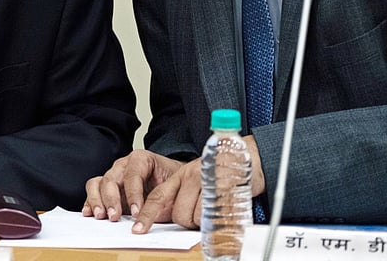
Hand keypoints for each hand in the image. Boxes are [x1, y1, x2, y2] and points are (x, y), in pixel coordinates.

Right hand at [83, 149, 184, 222]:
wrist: (173, 184)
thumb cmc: (172, 183)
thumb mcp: (173, 186)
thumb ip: (164, 196)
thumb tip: (156, 214)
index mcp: (141, 159)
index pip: (132, 174)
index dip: (133, 194)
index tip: (138, 213)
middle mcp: (123, 165)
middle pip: (111, 179)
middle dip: (111, 199)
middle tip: (115, 217)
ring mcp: (113, 176)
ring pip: (98, 183)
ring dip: (97, 200)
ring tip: (101, 216)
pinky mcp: (106, 189)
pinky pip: (93, 191)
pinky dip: (90, 202)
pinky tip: (89, 212)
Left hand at [127, 136, 265, 233]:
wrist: (247, 158)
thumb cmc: (221, 172)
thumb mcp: (196, 178)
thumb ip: (183, 194)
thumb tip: (172, 216)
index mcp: (181, 175)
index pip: (158, 196)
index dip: (147, 215)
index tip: (139, 229)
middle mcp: (192, 176)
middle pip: (179, 213)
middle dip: (188, 220)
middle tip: (200, 213)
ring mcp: (208, 182)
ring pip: (196, 217)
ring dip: (205, 220)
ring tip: (214, 206)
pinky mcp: (224, 189)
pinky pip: (214, 215)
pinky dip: (218, 219)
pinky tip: (223, 207)